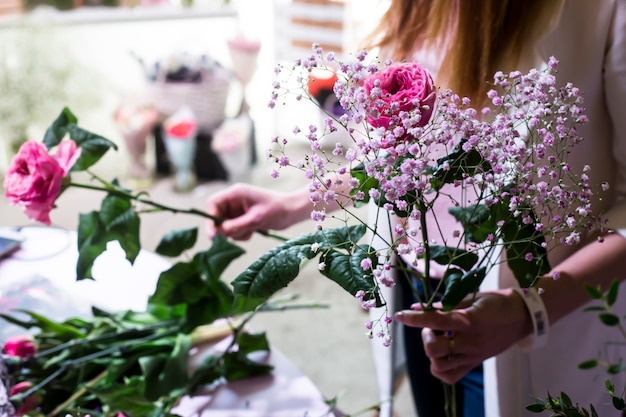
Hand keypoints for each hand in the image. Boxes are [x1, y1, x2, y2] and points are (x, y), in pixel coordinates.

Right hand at [206, 183, 309, 239]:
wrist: (293, 212)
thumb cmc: (277, 210)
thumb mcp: (255, 219)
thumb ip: (235, 226)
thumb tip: (217, 233)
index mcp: (236, 193)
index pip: (213, 203)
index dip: (211, 218)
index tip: (214, 233)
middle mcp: (234, 200)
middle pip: (217, 216)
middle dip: (225, 228)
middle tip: (235, 236)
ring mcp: (238, 209)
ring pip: (225, 226)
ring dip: (235, 233)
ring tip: (251, 230)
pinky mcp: (243, 218)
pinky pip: (234, 229)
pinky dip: (241, 234)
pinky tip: (254, 231)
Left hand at [394, 289, 532, 383]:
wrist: (522, 317)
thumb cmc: (495, 302)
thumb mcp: (470, 297)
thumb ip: (443, 305)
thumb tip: (417, 307)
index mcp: (469, 320)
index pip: (435, 321)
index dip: (414, 318)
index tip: (400, 315)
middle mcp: (470, 341)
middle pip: (433, 349)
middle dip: (425, 335)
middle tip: (431, 325)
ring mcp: (473, 356)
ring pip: (438, 365)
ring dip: (431, 350)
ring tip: (439, 337)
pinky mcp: (475, 363)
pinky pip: (449, 376)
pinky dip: (439, 367)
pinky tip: (443, 352)